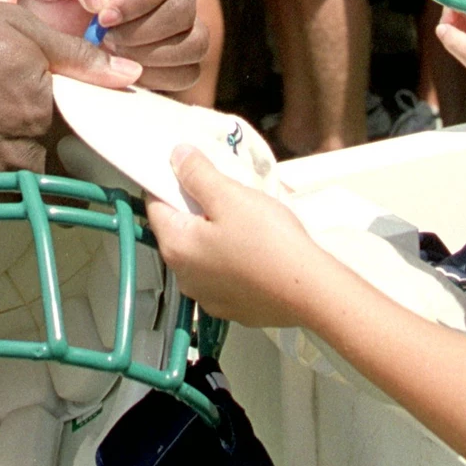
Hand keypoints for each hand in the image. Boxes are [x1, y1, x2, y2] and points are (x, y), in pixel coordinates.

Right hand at [0, 0, 143, 182]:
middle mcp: (18, 158)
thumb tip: (130, 75)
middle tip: (9, 120)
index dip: (80, 138)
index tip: (76, 136)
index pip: (84, 145)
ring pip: (14, 188)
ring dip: (8, 169)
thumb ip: (78, 57)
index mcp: (44, 117)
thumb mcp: (19, 26)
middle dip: (41, 151)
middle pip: (49, 169)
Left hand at [17, 0, 205, 92]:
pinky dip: (158, 77)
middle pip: (184, 11)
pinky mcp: (178, 60)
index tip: (104, 17)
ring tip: (114, 53)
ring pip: (193, 44)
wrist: (50, 24)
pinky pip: (187, 73)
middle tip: (106, 38)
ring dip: (152, 55)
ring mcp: (181, 26)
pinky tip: (125, 70)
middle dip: (142, 31)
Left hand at [146, 146, 328, 326]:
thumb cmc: (267, 240)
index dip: (167, 182)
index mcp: (176, 247)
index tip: (189, 167)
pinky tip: (254, 249)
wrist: (310, 292)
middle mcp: (183, 277)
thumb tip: (175, 156)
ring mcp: (207, 297)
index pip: (155, 206)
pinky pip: (222, 275)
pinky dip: (230, 258)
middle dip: (194, 208)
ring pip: (200, 255)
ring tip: (242, 218)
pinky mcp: (232, 309)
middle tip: (223, 190)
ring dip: (212, 234)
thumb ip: (198, 174)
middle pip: (178, 231)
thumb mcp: (230, 196)